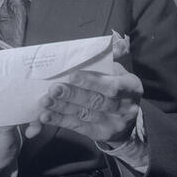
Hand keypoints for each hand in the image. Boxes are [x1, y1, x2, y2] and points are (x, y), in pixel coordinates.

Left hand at [26, 63, 142, 145]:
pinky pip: (78, 126)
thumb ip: (112, 58)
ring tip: (45, 101)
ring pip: (84, 114)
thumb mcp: (119, 71)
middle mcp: (125, 108)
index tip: (72, 75)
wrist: (126, 120)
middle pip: (96, 101)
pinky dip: (60, 120)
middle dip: (73, 95)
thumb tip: (117, 42)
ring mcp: (113, 124)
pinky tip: (45, 116)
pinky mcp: (99, 134)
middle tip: (53, 88)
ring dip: (62, 107)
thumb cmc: (117, 85)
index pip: (111, 86)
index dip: (91, 81)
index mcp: (131, 87)